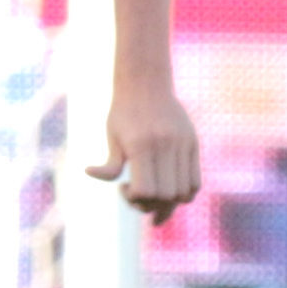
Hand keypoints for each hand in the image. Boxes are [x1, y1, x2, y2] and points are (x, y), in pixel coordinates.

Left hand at [91, 78, 200, 225]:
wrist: (147, 83)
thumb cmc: (124, 111)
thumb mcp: (112, 135)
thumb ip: (109, 162)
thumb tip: (90, 173)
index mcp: (141, 146)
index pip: (146, 190)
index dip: (134, 198)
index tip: (123, 188)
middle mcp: (165, 146)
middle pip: (166, 195)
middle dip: (151, 204)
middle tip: (137, 195)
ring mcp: (183, 146)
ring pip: (184, 192)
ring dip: (169, 202)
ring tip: (155, 195)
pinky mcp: (193, 145)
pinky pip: (195, 182)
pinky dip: (183, 193)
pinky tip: (169, 187)